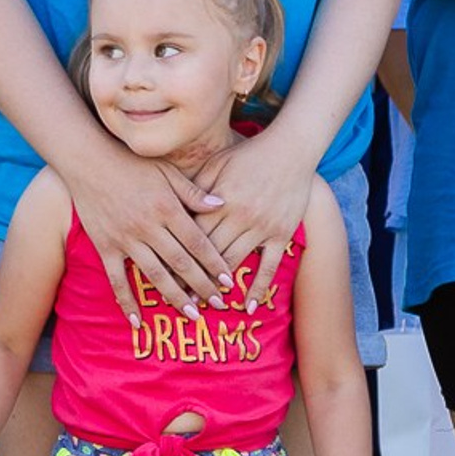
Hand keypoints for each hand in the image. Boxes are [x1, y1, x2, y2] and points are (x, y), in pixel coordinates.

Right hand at [65, 144, 233, 320]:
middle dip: (202, 286)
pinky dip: (126, 302)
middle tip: (218, 305)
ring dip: (174, 297)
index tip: (228, 282)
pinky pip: (117, 280)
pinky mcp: (105, 247)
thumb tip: (222, 205)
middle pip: (181, 263)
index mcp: (168, 208)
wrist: (88, 160)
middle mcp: (148, 227)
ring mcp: (125, 239)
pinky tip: (138, 322)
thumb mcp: (167, 171)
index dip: (214, 263)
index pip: (197, 242)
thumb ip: (193, 192)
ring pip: (154, 275)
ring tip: (191, 314)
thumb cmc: (132, 163)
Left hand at [185, 126, 313, 308]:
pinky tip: (247, 306)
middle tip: (177, 299)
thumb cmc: (249, 155)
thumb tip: (174, 208)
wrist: (291, 149)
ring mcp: (262, 227)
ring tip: (204, 305)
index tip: (162, 276)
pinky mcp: (281, 233)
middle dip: (192, 278)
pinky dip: (259, 287)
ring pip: (235, 262)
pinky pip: (270, 265)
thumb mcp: (218, 163)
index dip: (177, 257)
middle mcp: (240, 217)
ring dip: (219, 286)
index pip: (192, 236)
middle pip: (210, 254)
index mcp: (220, 201)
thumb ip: (196, 187)